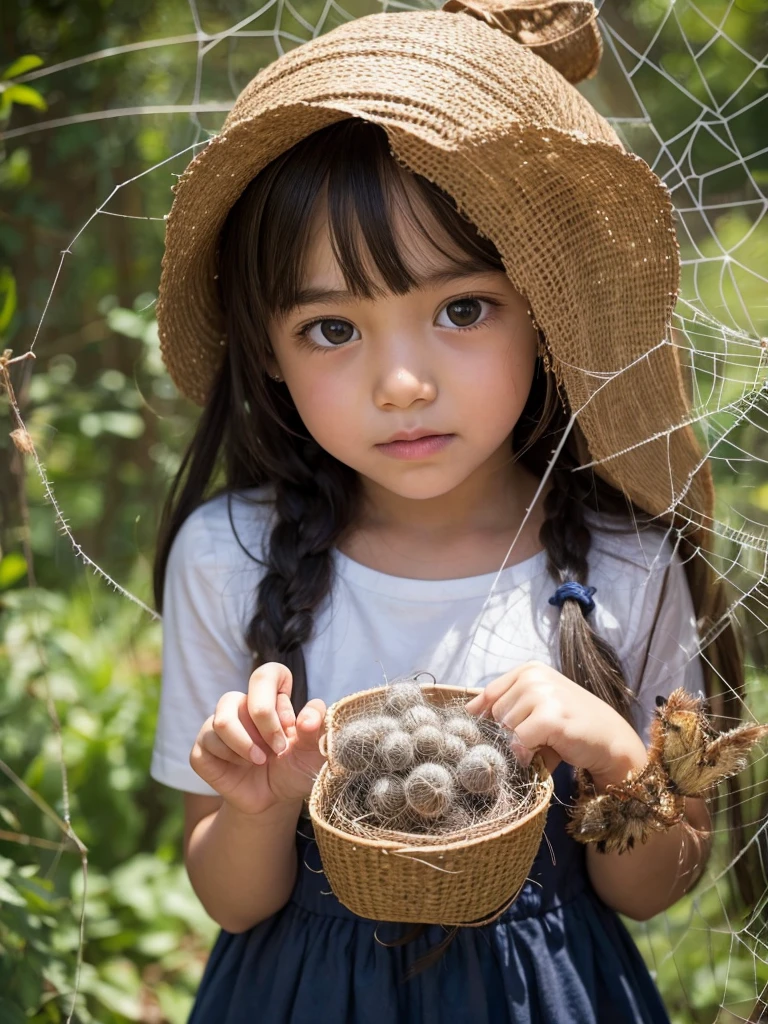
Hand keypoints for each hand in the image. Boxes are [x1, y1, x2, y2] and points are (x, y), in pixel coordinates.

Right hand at [190, 662, 326, 815]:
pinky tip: (242, 767)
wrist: (274, 799)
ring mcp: (217, 723)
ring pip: (222, 722)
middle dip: (265, 729)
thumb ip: (317, 728)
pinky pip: (209, 745)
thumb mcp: (315, 750)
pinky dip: (232, 760)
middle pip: (240, 699)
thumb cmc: (295, 767)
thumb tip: (307, 719)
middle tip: (279, 750)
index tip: (291, 727)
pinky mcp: (202, 747)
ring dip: (247, 746)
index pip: (266, 674)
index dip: (276, 700)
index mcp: (269, 694)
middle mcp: (241, 703)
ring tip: (261, 760)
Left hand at [464, 661, 646, 787]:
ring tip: (544, 742)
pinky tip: (543, 752)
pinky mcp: (551, 717)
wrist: (610, 739)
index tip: (490, 731)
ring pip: (507, 727)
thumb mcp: (537, 706)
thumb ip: (507, 705)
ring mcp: (543, 694)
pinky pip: (520, 740)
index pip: (489, 693)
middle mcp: (535, 677)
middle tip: (534, 738)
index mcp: (530, 670)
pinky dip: (527, 752)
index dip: (485, 717)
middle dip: (509, 732)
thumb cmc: (571, 724)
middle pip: (496, 713)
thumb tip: (468, 712)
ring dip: (520, 743)